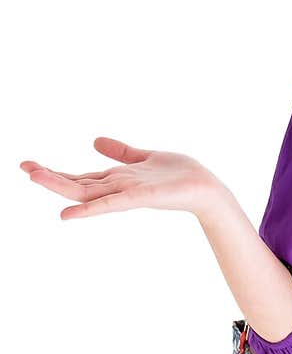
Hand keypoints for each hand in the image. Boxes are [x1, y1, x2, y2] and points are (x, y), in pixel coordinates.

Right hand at [19, 137, 224, 220]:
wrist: (207, 188)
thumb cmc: (181, 175)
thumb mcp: (145, 155)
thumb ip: (121, 151)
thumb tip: (94, 140)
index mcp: (116, 179)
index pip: (79, 176)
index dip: (54, 171)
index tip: (29, 165)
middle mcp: (117, 188)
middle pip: (76, 184)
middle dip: (49, 177)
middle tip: (23, 168)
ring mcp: (126, 194)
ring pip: (86, 192)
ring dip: (60, 186)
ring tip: (34, 178)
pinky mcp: (139, 198)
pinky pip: (110, 204)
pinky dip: (89, 209)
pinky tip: (68, 214)